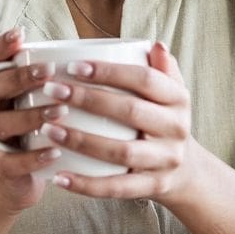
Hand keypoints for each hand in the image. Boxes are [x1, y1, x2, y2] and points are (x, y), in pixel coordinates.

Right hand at [0, 27, 66, 213]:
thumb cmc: (49, 132)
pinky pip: (11, 162)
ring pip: (2, 123)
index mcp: (7, 88)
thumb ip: (80, 75)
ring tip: (59, 112)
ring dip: (30, 116)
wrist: (24, 181)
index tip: (20, 35)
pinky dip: (32, 158)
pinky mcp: (4, 168)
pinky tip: (55, 152)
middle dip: (20, 77)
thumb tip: (136, 49)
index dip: (0, 47)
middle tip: (48, 73)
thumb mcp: (56, 101)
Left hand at [42, 41, 202, 204]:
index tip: (72, 66)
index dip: (109, 72)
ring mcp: (166, 160)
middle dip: (88, 99)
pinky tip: (59, 177)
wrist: (186, 171)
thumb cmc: (163, 121)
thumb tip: (154, 45)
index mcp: (178, 99)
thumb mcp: (171, 93)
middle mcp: (177, 128)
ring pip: (121, 151)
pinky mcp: (153, 186)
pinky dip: (86, 185)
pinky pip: (116, 188)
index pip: (145, 79)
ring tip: (48, 130)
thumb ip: (162, 69)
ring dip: (81, 140)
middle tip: (51, 91)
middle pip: (130, 111)